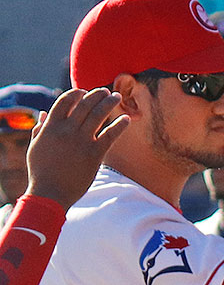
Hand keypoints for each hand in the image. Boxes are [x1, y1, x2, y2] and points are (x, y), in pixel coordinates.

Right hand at [25, 88, 128, 209]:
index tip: (84, 91)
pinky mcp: (94, 154)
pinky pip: (110, 135)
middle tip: (106, 91)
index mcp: (50, 127)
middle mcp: (66, 131)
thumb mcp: (35, 147)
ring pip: (98, 115)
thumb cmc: (41, 172)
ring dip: (109, 103)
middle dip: (97, 95)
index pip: (64, 102)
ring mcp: (81, 141)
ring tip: (117, 97)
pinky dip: (120, 125)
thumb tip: (43, 113)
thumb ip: (40, 129)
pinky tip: (127, 119)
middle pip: (84, 105)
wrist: (51, 193)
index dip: (76, 94)